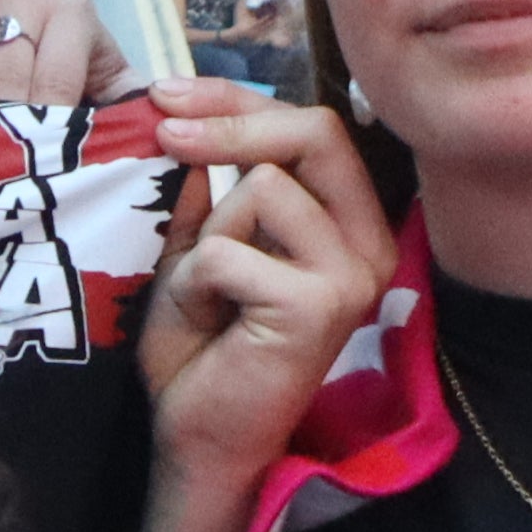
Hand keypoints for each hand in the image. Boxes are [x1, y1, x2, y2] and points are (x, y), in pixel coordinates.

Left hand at [132, 76, 396, 491]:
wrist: (200, 437)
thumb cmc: (201, 346)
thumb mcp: (198, 248)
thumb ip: (208, 189)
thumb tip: (182, 113)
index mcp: (347, 221)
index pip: (312, 127)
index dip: (238, 100)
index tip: (167, 94)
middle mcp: (368, 242)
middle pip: (315, 133)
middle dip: (230, 124)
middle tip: (163, 132)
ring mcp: (354, 273)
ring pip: (265, 191)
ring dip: (206, 236)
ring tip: (203, 291)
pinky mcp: (322, 305)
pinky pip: (232, 250)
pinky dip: (197, 280)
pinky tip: (210, 321)